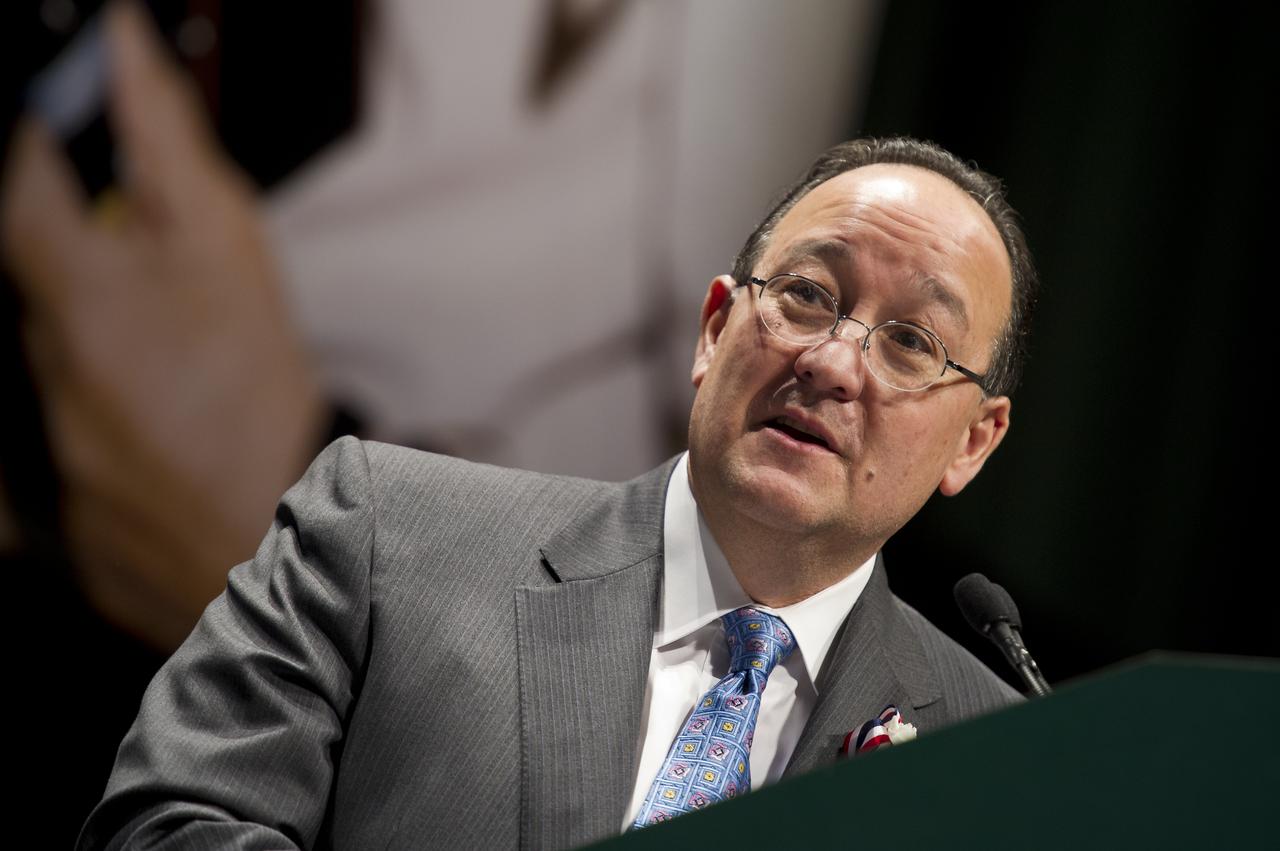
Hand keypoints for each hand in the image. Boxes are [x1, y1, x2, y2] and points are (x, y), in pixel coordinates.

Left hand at [1, 2, 325, 648]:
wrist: (283, 553)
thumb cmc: (263, 408)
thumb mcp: (232, 251)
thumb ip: (167, 145)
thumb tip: (126, 55)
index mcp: (77, 299)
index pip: (19, 192)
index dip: (42, 161)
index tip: (71, 156)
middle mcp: (42, 375)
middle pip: (44, 295)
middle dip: (97, 280)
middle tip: (169, 297)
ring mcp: (47, 453)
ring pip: (64, 376)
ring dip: (113, 363)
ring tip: (189, 387)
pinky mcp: (65, 518)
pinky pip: (77, 456)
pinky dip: (122, 437)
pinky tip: (180, 446)